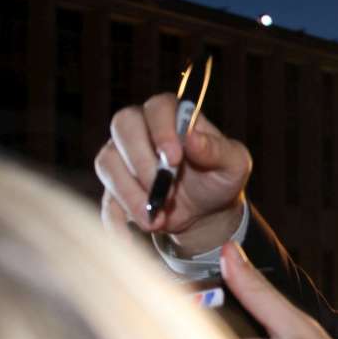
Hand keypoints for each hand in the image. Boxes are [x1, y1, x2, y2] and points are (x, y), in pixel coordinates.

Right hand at [94, 93, 251, 254]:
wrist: (206, 213)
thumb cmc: (220, 180)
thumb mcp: (233, 165)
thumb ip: (218, 150)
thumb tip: (193, 137)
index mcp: (174, 116)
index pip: (159, 107)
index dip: (162, 130)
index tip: (174, 158)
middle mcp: (142, 128)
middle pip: (123, 125)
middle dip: (142, 162)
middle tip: (164, 192)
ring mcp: (122, 155)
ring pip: (108, 162)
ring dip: (130, 194)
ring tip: (157, 219)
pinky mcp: (113, 186)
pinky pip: (104, 198)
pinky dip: (118, 218)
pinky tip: (136, 232)